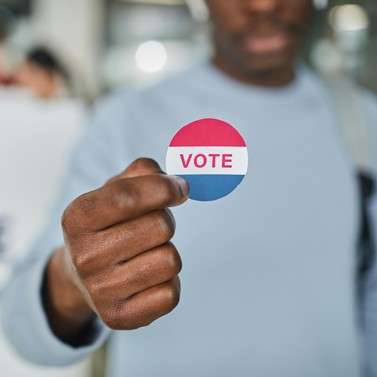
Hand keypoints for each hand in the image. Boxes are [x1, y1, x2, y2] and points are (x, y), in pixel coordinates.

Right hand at [43, 159, 188, 343]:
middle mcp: (83, 256)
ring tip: (147, 254)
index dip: (164, 188)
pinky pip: (171, 294)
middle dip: (166, 221)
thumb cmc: (107, 224)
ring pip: (171, 261)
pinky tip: (147, 279)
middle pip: (161, 226)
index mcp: (77, 217)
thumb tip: (178, 184)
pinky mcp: (118, 317)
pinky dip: (168, 282)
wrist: (80, 275)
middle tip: (152, 227)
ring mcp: (99, 291)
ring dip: (167, 252)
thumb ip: (144, 172)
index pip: (128, 197)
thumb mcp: (115, 189)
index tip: (180, 189)